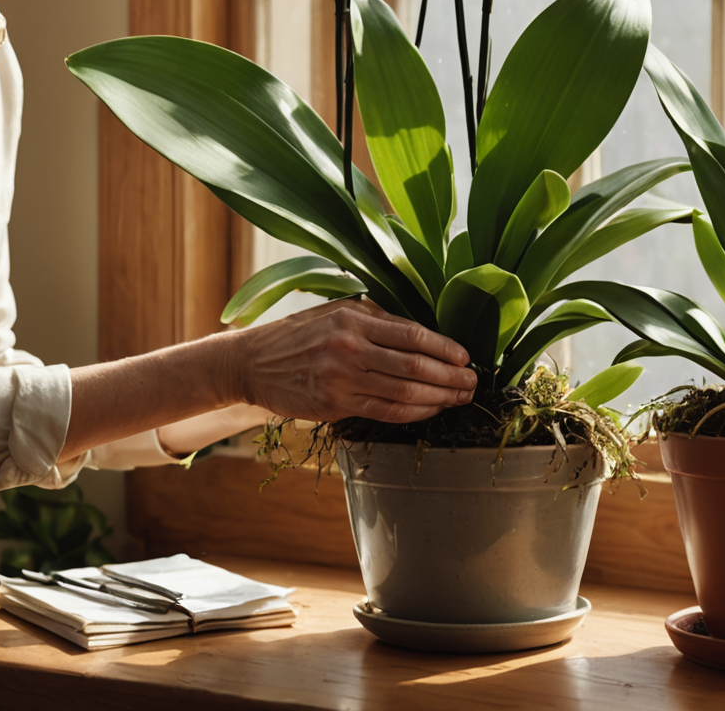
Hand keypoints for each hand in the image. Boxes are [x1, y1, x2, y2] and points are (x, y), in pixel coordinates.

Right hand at [228, 300, 475, 423]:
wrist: (251, 363)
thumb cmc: (298, 335)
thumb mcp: (334, 312)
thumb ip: (375, 319)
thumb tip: (421, 332)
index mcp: (354, 318)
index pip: (413, 334)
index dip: (445, 348)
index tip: (466, 358)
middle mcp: (350, 347)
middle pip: (416, 365)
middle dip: (451, 377)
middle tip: (472, 384)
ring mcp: (342, 378)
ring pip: (405, 392)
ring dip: (439, 398)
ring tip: (459, 399)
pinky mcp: (334, 405)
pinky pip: (385, 412)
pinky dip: (414, 413)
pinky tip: (431, 411)